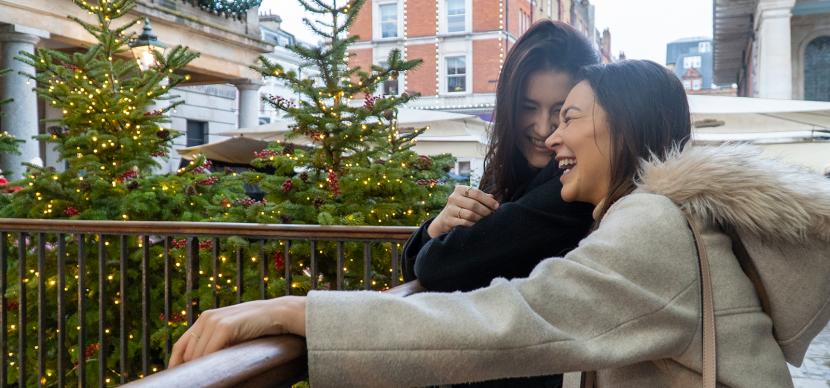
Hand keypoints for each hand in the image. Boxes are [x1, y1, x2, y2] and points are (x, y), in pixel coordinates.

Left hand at [168, 296, 305, 367]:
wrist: (278, 314)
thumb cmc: (257, 326)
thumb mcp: (232, 332)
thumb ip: (216, 341)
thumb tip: (201, 366)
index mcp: (205, 318)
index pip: (180, 345)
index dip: (175, 363)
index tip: (178, 380)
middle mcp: (206, 318)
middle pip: (188, 353)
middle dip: (192, 370)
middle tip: (199, 383)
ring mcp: (214, 321)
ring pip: (198, 355)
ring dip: (203, 370)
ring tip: (212, 379)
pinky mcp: (225, 327)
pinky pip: (210, 353)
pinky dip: (212, 365)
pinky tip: (220, 371)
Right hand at [427, 185, 498, 237]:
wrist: (445, 219)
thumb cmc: (462, 207)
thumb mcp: (470, 199)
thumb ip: (482, 197)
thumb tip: (493, 198)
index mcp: (460, 189)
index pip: (476, 192)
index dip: (488, 200)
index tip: (497, 206)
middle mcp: (453, 197)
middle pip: (474, 204)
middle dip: (485, 211)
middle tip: (492, 215)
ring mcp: (450, 209)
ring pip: (470, 214)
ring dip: (480, 219)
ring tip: (486, 221)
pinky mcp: (448, 220)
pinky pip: (465, 223)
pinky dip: (473, 225)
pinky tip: (477, 226)